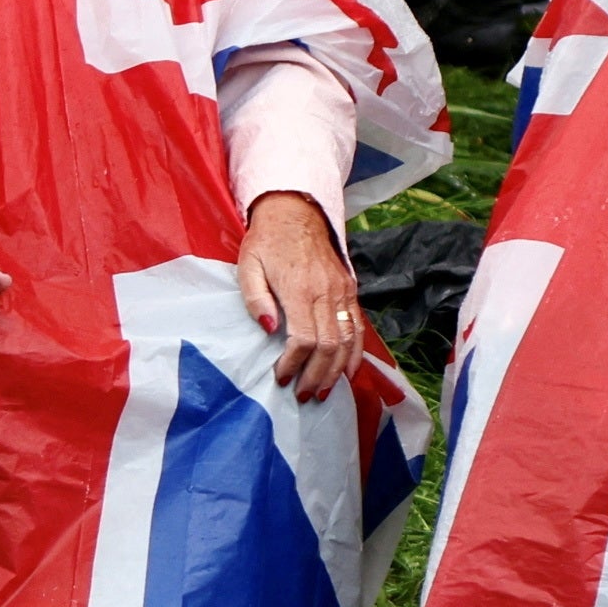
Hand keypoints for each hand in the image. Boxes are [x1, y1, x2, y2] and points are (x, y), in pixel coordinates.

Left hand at [237, 192, 357, 401]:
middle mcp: (325, 292)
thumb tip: (268, 328)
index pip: (303, 339)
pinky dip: (356, 354)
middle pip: (328, 346)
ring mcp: (342, 291)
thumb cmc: (267, 241)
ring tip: (324, 392)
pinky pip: (358, 327)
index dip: (294, 365)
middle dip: (316, 376)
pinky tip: (348, 373)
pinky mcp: (350, 289)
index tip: (282, 378)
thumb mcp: (248, 265)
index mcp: (299, 289)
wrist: (296, 210)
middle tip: (304, 396)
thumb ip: (255, 298)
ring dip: (336, 371)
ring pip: (347, 341)